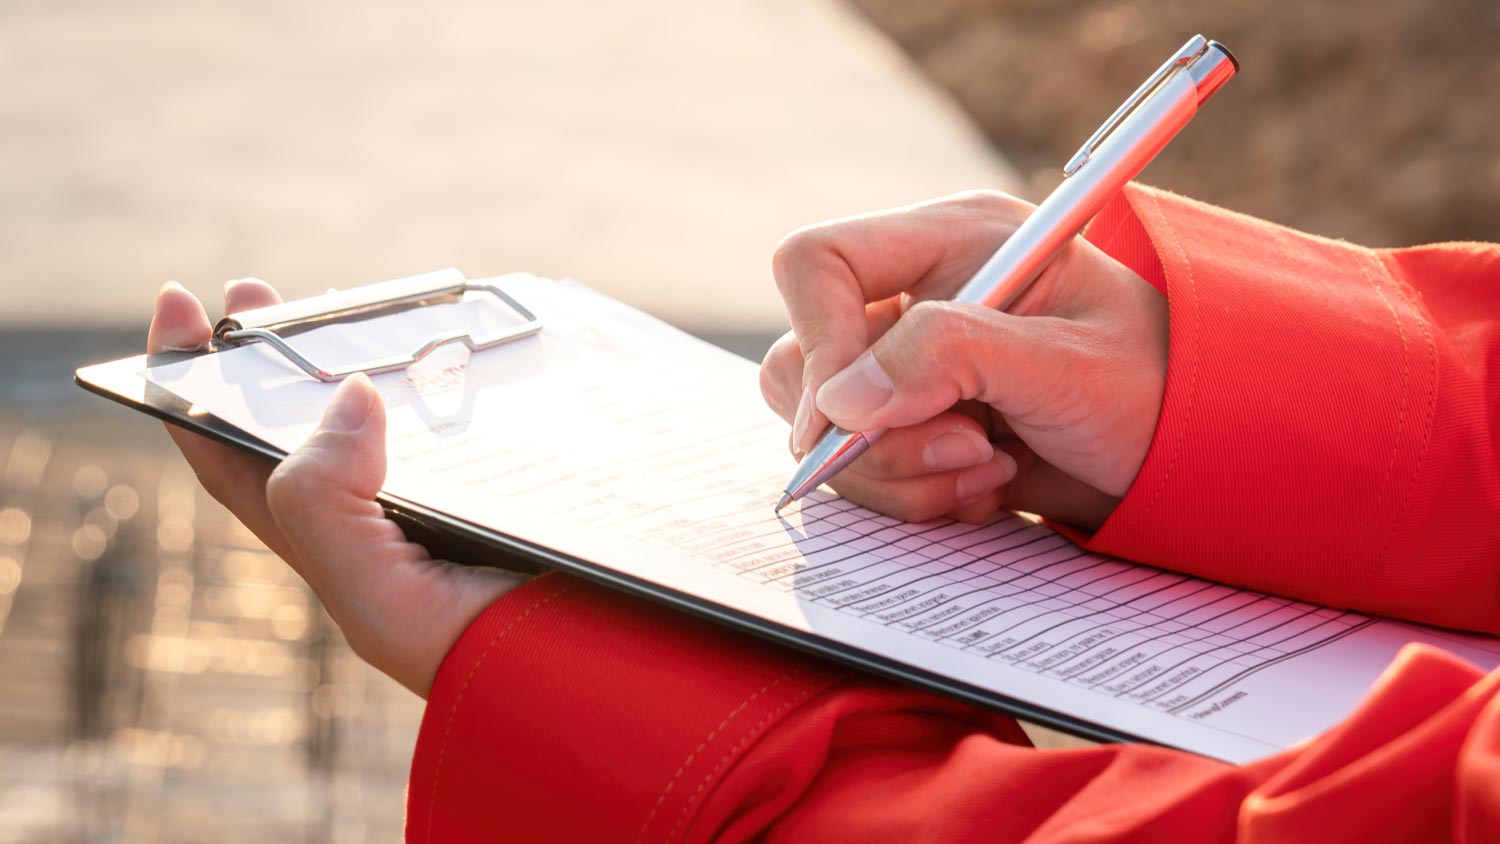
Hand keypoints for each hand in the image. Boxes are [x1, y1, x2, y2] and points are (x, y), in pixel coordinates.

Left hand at [147, 280, 526, 697]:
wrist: (614, 683)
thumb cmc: (493, 661)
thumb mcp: (382, 606)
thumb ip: (328, 511)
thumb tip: (347, 395)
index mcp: (340, 548)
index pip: (237, 461)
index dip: (191, 391)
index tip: (179, 306)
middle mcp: (389, 516)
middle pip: (306, 425)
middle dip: (271, 353)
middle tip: (260, 290)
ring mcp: (457, 491)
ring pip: (392, 411)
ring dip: (361, 350)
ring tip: (357, 301)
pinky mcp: (524, 476)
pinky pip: (477, 412)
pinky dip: (460, 369)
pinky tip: (470, 337)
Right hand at [760, 191, 1167, 529]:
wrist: (1196, 456)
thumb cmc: (1161, 387)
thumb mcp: (1067, 364)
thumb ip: (951, 357)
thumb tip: (840, 401)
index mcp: (951, 244)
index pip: (820, 265)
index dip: (819, 338)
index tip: (849, 417)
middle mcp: (917, 299)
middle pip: (808, 362)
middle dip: (875, 433)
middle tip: (967, 449)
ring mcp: (911, 369)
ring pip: (829, 430)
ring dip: (901, 473)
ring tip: (992, 470)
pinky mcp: (916, 428)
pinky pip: (864, 473)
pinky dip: (919, 497)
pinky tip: (991, 488)